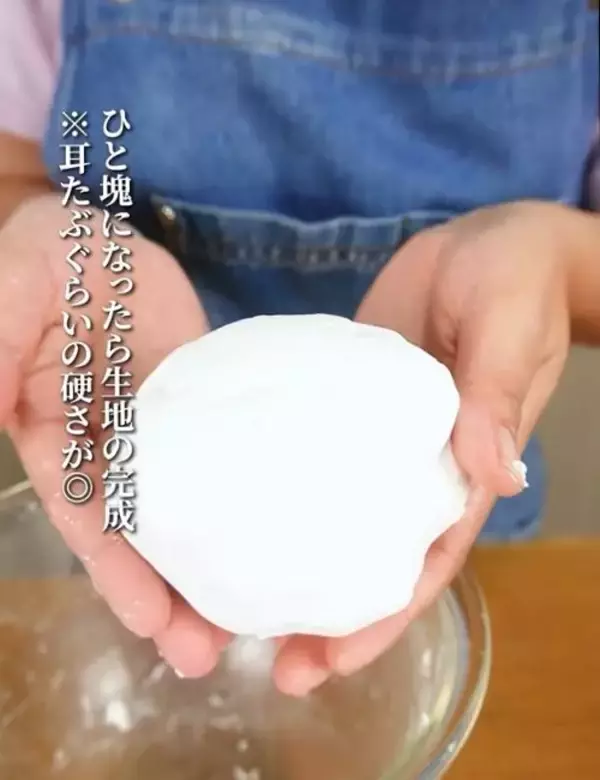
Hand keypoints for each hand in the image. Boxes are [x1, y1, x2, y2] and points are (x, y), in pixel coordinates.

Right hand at [0, 195, 231, 676]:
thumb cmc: (45, 256)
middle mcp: (110, 446)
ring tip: (255, 616)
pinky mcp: (204, 400)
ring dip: (213, 557)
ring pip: (189, 503)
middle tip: (206, 655)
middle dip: (167, 592)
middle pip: (140, 531)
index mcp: (56, 436)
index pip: (86, 516)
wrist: (101, 234)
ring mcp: (163, 426)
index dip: (115, 569)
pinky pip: (228, 451)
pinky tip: (278, 526)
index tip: (150, 623)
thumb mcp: (11, 293)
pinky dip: (246, 492)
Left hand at [270, 201, 571, 694]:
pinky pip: (313, 450)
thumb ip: (497, 394)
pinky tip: (243, 506)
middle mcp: (419, 465)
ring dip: (300, 562)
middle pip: (377, 556)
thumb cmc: (516, 281)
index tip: (334, 660)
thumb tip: (494, 475)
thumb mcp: (511, 329)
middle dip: (334, 617)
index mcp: (464, 464)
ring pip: (339, 513)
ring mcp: (377, 435)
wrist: (489, 240)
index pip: (428, 558)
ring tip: (241, 607)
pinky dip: (286, 488)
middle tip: (276, 666)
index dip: (388, 616)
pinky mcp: (345, 397)